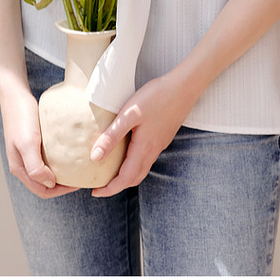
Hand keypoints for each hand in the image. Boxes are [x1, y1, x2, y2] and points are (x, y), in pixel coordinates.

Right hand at [0, 86, 77, 198]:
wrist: (15, 93)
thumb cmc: (21, 117)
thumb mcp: (27, 143)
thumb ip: (35, 167)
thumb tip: (49, 184)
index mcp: (20, 168)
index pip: (43, 190)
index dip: (61, 191)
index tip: (78, 183)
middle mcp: (22, 163)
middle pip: (44, 183)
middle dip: (62, 184)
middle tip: (81, 176)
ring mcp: (26, 152)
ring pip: (45, 170)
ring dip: (60, 172)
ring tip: (77, 166)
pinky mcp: (32, 141)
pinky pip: (46, 156)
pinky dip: (57, 159)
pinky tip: (68, 151)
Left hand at [90, 73, 194, 197]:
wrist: (184, 86)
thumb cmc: (156, 97)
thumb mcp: (129, 114)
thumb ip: (112, 135)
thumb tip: (95, 157)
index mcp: (144, 148)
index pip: (125, 179)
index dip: (110, 189)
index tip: (95, 192)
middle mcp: (153, 150)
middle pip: (134, 178)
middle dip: (117, 186)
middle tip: (101, 184)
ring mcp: (160, 144)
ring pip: (142, 168)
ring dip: (127, 175)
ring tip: (112, 170)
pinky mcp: (163, 136)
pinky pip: (147, 158)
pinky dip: (135, 163)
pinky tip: (128, 151)